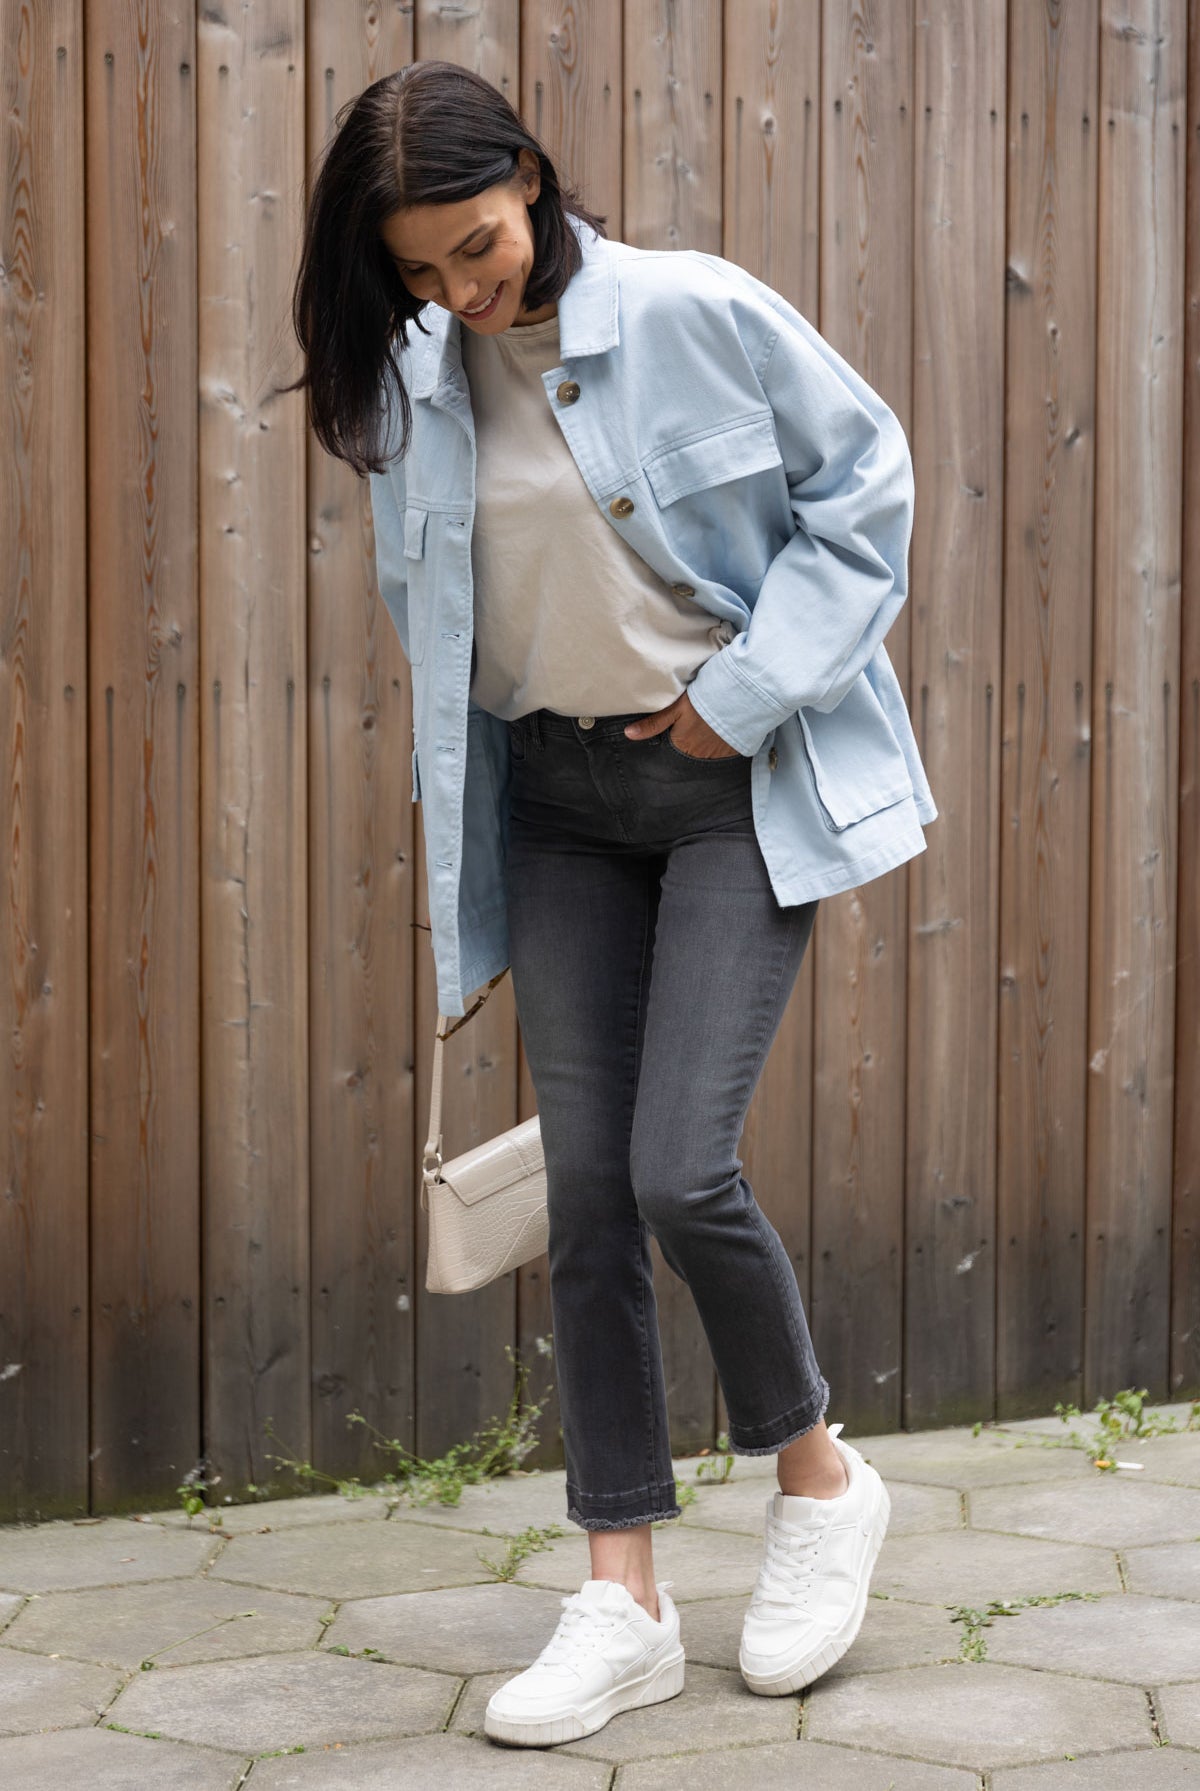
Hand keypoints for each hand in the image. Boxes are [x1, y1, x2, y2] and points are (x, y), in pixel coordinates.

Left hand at [623, 691, 739, 758]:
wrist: (739, 697)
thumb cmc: (704, 700)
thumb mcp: (676, 708)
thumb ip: (653, 723)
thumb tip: (628, 734)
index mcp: (682, 745)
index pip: (673, 748)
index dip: (675, 736)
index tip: (680, 726)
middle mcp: (699, 755)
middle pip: (690, 751)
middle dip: (691, 741)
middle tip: (697, 723)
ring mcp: (718, 754)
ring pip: (707, 752)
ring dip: (707, 742)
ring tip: (709, 725)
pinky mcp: (734, 751)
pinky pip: (724, 751)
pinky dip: (722, 742)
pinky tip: (723, 729)